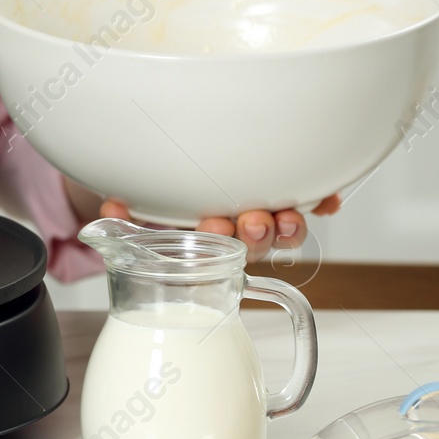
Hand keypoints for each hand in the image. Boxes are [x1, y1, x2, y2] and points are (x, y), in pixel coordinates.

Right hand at [98, 195, 341, 262]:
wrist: (179, 182)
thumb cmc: (164, 207)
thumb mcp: (141, 215)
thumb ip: (125, 217)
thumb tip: (112, 207)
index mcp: (210, 246)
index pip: (223, 256)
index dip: (226, 247)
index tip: (215, 230)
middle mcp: (241, 235)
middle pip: (259, 244)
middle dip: (257, 236)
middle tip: (248, 222)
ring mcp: (265, 217)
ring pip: (285, 230)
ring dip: (287, 224)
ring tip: (282, 213)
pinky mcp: (288, 196)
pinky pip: (313, 203)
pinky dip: (322, 201)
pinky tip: (326, 199)